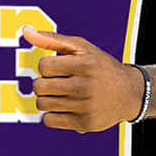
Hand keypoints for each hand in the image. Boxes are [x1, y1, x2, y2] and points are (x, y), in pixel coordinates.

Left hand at [23, 27, 144, 133]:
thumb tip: (25, 31)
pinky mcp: (84, 124)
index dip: (46, 66)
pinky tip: (63, 107)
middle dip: (43, 83)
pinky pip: (49, 120)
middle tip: (55, 82)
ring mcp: (85, 107)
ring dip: (45, 98)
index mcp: (85, 65)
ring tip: (58, 94)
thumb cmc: (100, 67)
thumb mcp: (82, 48)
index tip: (57, 68)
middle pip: (39, 86)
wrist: (129, 93)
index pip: (43, 66)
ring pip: (42, 104)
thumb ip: (52, 39)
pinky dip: (51, 114)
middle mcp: (85, 86)